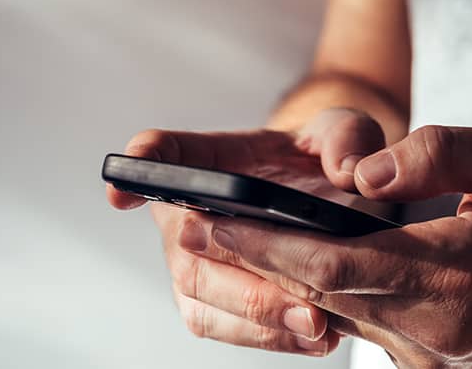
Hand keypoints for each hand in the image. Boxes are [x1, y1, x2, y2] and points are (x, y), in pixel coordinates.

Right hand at [106, 109, 386, 355]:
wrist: (326, 202)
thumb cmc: (320, 158)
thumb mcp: (344, 132)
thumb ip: (348, 138)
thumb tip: (350, 173)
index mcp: (214, 158)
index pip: (168, 153)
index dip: (142, 167)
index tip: (121, 189)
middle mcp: (189, 210)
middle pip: (187, 248)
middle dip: (240, 278)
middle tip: (301, 301)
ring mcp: (194, 259)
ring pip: (201, 296)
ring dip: (256, 317)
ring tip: (315, 326)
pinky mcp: (210, 299)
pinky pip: (220, 327)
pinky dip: (264, 338)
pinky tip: (311, 338)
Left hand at [182, 126, 471, 366]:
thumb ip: (442, 155)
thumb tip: (367, 171)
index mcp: (450, 273)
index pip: (335, 263)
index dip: (268, 244)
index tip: (216, 218)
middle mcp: (425, 323)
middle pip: (314, 291)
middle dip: (249, 259)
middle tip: (192, 226)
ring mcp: (418, 348)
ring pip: (326, 309)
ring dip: (271, 276)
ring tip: (221, 235)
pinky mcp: (416, 356)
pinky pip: (351, 321)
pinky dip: (310, 292)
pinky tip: (283, 262)